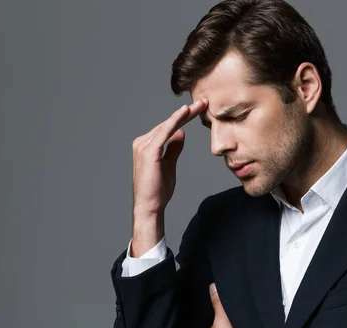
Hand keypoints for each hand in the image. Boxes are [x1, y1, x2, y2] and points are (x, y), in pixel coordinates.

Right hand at [130, 98, 207, 255]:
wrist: (150, 206)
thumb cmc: (158, 190)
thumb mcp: (169, 164)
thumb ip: (173, 148)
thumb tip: (181, 133)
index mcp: (146, 145)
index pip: (168, 128)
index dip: (184, 118)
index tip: (199, 109)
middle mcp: (142, 143)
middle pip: (168, 124)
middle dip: (187, 113)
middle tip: (204, 102)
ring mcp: (143, 146)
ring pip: (167, 126)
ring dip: (184, 114)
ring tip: (200, 105)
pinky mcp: (148, 151)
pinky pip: (164, 132)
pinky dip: (174, 121)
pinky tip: (185, 113)